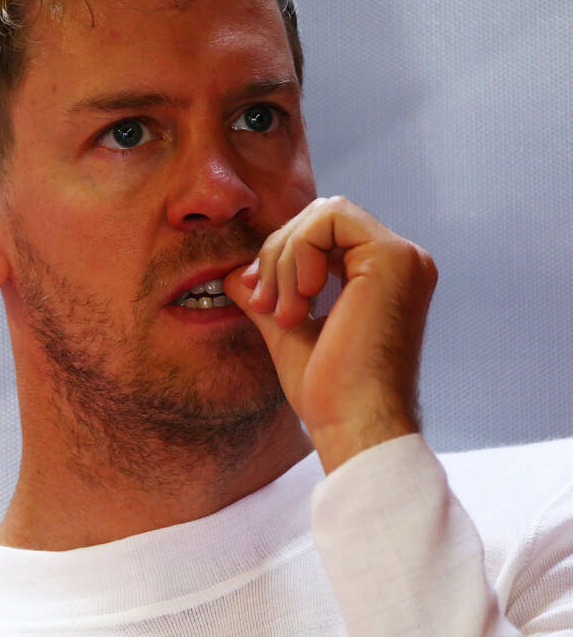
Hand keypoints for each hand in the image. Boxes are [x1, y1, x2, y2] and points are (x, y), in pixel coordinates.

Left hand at [221, 195, 436, 472]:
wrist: (354, 423)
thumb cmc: (328, 391)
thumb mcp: (288, 331)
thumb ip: (268, 297)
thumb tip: (233, 275)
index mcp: (382, 276)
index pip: (321, 233)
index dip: (280, 256)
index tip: (261, 301)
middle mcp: (401, 262)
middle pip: (320, 217)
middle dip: (277, 254)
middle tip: (266, 305)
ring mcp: (403, 258)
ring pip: (322, 214)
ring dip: (285, 258)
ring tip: (286, 313)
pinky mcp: (394, 258)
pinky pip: (328, 220)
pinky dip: (298, 254)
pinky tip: (301, 301)